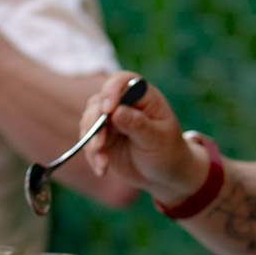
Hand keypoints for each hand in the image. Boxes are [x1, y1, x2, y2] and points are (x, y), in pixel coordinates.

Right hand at [80, 71, 208, 203]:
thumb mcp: (157, 139)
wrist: (164, 173)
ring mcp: (110, 120)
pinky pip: (88, 142)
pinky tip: (102, 169)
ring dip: (91, 141)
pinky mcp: (102, 137)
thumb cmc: (167, 151)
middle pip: (98, 102)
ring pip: (89, 121)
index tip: (108, 110)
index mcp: (142, 96)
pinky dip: (92, 155)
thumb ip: (138, 124)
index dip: (111, 91)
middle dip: (95, 123)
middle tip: (98, 145)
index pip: (122, 81)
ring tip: (102, 162)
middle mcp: (123, 103)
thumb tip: (116, 111)